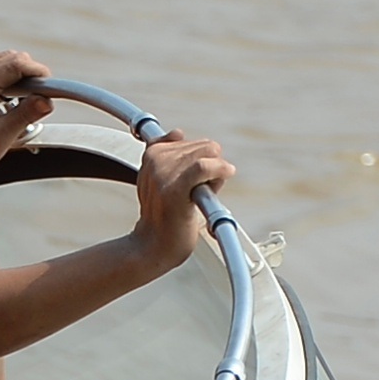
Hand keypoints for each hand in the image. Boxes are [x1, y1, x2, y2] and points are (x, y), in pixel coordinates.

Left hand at [0, 50, 49, 178]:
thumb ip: (27, 114)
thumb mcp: (3, 136)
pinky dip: (6, 77)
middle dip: (29, 74)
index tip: (51, 87)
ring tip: (22, 100)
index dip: (38, 72)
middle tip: (37, 98)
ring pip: (2, 59)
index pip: (16, 64)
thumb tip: (47, 100)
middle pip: (10, 57)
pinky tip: (9, 98)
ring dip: (18, 75)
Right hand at [129, 131, 236, 269]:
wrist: (153, 246)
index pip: (192, 140)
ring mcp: (163, 174)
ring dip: (215, 174)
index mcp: (152, 153)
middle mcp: (155, 160)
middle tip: (197, 191)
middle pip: (205, 146)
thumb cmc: (163, 216)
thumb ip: (168, 154)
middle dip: (210, 165)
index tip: (193, 179)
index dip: (199, 158)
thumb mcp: (158, 178)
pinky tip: (226, 174)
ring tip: (199, 196)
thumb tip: (177, 132)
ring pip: (208, 155)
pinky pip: (204, 167)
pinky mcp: (174, 190)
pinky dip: (220, 170)